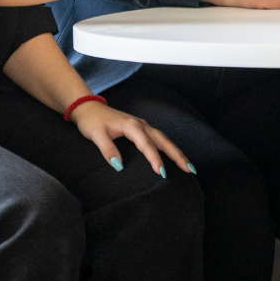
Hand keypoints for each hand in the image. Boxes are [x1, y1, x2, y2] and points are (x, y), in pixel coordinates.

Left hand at [70, 101, 192, 177]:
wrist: (89, 107)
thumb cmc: (92, 121)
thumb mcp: (96, 135)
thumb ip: (107, 149)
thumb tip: (119, 166)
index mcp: (132, 126)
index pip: (147, 145)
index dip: (155, 159)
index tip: (162, 173)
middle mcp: (141, 125)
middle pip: (163, 141)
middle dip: (177, 155)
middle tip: (190, 170)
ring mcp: (142, 126)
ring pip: (163, 139)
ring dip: (176, 152)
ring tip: (188, 166)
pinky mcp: (141, 128)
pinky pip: (159, 138)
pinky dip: (168, 147)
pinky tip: (173, 156)